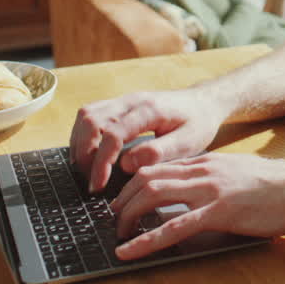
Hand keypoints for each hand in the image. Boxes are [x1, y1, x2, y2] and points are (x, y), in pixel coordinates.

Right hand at [69, 89, 224, 192]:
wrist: (204, 102)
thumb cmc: (199, 123)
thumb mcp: (189, 142)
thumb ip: (159, 153)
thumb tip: (126, 164)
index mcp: (149, 110)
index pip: (113, 134)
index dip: (101, 162)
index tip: (98, 186)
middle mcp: (132, 100)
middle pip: (91, 120)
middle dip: (84, 153)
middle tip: (92, 181)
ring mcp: (124, 100)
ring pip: (86, 115)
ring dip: (80, 143)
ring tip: (88, 171)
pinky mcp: (120, 105)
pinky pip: (91, 114)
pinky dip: (84, 135)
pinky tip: (91, 155)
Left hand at [111, 152, 284, 259]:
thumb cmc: (276, 189)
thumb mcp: (237, 178)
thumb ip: (211, 185)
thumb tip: (189, 203)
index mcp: (207, 162)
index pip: (159, 166)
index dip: (134, 184)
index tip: (122, 200)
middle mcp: (204, 170)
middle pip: (148, 177)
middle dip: (122, 199)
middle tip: (112, 219)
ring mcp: (211, 189)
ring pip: (153, 195)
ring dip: (128, 215)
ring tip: (117, 234)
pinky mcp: (220, 212)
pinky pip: (175, 226)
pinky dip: (146, 240)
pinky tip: (130, 251)